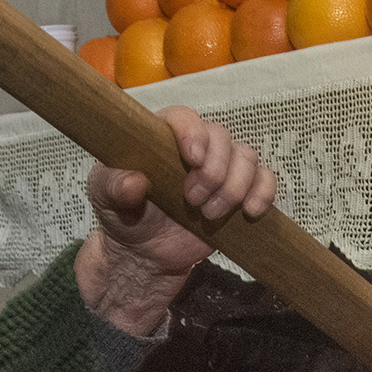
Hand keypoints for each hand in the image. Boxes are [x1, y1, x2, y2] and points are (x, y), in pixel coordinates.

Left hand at [76, 107, 276, 336]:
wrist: (146, 253)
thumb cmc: (125, 216)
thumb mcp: (107, 200)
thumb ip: (115, 187)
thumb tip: (134, 181)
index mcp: (162, 136)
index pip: (184, 118)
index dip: (193, 134)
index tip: (192, 158)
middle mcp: (196, 146)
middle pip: (222, 137)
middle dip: (214, 170)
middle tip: (193, 200)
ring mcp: (222, 167)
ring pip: (246, 157)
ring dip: (235, 186)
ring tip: (210, 214)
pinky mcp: (240, 190)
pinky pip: (265, 180)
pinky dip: (263, 193)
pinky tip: (249, 212)